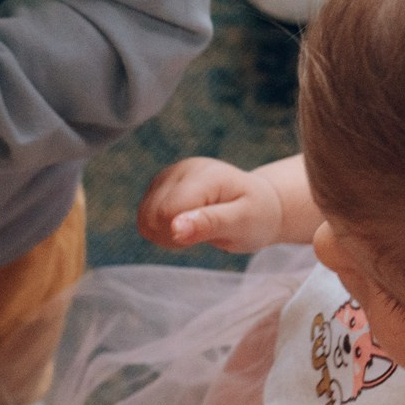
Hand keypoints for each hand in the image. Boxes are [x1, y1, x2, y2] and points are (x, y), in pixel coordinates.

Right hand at [137, 157, 286, 251]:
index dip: (178, 234)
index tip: (206, 235)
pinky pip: (145, 216)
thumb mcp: (242, 223)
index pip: (167, 212)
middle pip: (152, 215)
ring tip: (197, 230)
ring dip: (166, 234)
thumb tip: (175, 229)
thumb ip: (209, 224)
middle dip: (172, 235)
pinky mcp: (160, 185)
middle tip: (204, 234)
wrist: (260, 205)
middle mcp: (182, 169)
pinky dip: (162, 229)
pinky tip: (186, 225)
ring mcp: (169, 174)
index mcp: (204, 175)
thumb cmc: (256, 216)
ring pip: (144, 217)